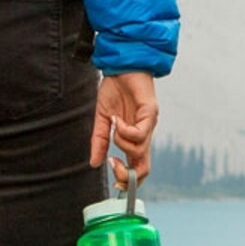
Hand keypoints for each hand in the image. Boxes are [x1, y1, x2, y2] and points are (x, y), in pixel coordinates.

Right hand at [91, 71, 158, 191]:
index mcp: (134, 139)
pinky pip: (139, 133)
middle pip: (144, 169)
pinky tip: (117, 119)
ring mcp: (149, 126)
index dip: (126, 178)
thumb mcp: (102, 119)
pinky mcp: (150, 113)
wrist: (121, 67)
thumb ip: (100, 141)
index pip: (137, 169)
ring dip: (120, 142)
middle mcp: (144, 136)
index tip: (110, 166)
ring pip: (138, 151)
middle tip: (113, 163)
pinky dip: (125, 130)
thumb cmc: (115, 91)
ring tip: (114, 124)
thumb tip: (93, 163)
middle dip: (127, 174)